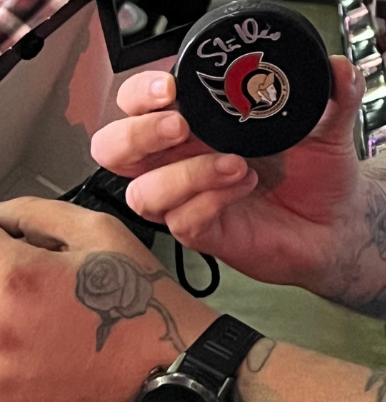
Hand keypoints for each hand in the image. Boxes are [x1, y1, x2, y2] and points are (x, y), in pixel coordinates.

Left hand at [0, 197, 215, 401]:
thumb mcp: (99, 231)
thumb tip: (0, 217)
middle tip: (38, 278)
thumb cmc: (134, 298)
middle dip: (9, 268)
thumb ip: (36, 214)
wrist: (157, 362)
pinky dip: (12, 339)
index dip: (1, 235)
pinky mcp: (2, 395)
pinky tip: (40, 337)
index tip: (11, 240)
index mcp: (16, 279)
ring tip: (43, 308)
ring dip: (10, 304)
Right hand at [91, 57, 365, 291]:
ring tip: (235, 162)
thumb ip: (337, 92)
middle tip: (181, 124)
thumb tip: (342, 67)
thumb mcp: (331, 120)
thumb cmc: (319, 165)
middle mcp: (183, 158)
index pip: (139, 102)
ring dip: (182, 173)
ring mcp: (190, 198)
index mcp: (200, 121)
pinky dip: (210, 199)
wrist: (341, 218)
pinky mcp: (206, 233)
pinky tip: (244, 184)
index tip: (171, 85)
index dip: (140, 91)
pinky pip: (183, 221)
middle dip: (137, 133)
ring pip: (140, 192)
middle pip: (114, 147)